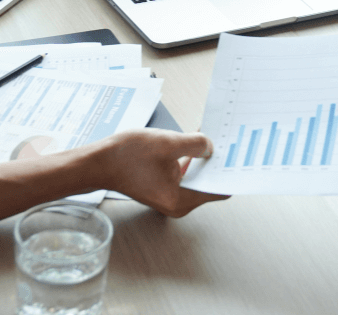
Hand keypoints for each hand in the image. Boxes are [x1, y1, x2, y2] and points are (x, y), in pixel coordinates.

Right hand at [99, 129, 228, 216]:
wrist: (98, 162)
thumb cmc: (128, 156)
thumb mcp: (169, 143)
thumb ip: (196, 144)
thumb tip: (211, 146)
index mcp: (182, 200)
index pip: (219, 190)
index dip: (230, 172)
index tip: (239, 155)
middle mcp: (178, 202)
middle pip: (209, 182)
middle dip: (218, 161)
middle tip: (229, 140)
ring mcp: (169, 194)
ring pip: (196, 175)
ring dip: (203, 156)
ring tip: (214, 136)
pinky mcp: (162, 184)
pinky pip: (184, 172)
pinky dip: (190, 158)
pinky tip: (194, 140)